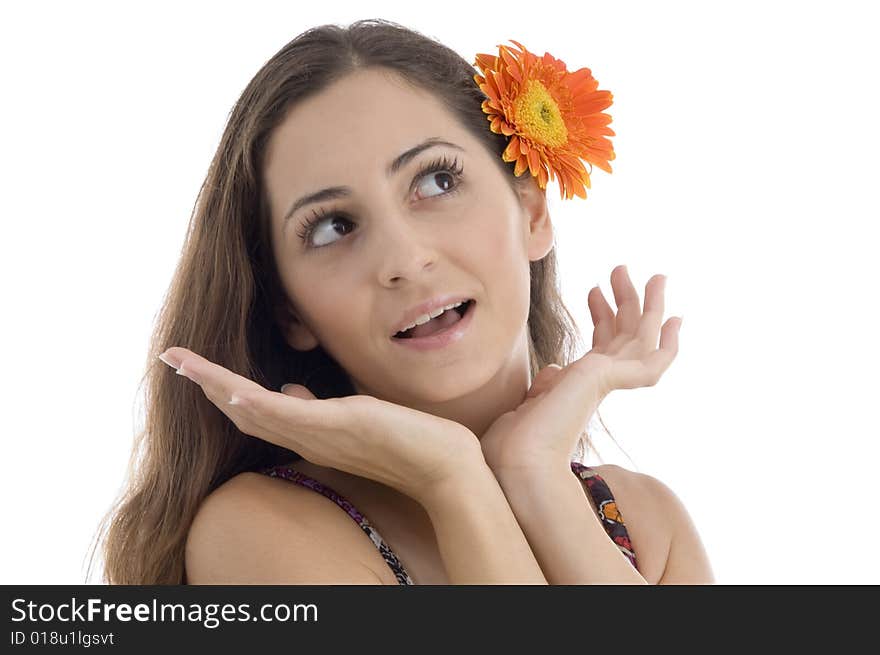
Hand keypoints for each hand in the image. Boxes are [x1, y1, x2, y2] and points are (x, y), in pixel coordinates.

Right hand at [158, 347, 481, 502]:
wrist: (443, 465)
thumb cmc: (406, 441)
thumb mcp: (356, 417)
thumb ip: (318, 407)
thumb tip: (291, 388)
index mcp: (309, 434)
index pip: (256, 412)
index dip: (222, 391)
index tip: (196, 368)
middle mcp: (306, 439)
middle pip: (243, 413)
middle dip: (206, 385)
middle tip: (174, 360)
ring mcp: (318, 436)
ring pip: (254, 411)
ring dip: (215, 387)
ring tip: (183, 364)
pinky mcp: (336, 428)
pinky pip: (285, 415)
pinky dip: (253, 400)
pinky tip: (229, 386)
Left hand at [480, 265, 681, 473]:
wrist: (515, 459)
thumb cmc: (515, 440)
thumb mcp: (532, 400)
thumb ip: (549, 382)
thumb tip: (557, 369)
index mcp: (579, 387)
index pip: (600, 346)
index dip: (602, 316)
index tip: (595, 290)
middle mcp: (596, 385)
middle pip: (622, 335)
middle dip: (624, 300)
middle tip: (620, 268)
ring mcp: (605, 384)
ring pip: (641, 340)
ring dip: (647, 305)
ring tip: (649, 274)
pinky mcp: (609, 382)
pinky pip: (652, 364)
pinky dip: (667, 345)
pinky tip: (675, 321)